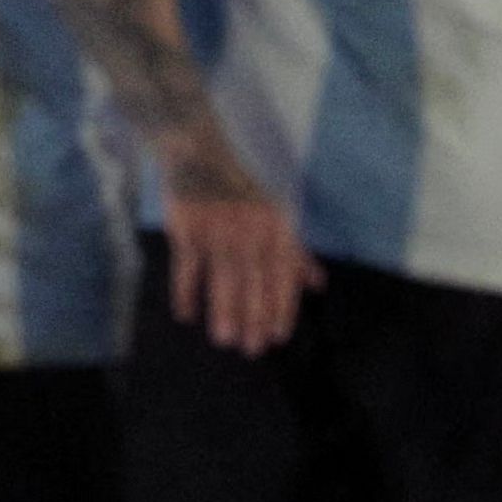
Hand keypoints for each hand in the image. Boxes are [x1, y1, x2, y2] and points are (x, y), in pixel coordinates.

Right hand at [162, 188, 316, 351]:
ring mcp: (217, 230)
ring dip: (224, 311)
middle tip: (251, 349)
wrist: (200, 153)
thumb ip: (295, 251)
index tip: (277, 336)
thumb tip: (316, 284)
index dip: (281, 307)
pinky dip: (185, 292)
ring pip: (223, 278)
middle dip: (254, 317)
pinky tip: (186, 314)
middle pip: (254, 282)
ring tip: (224, 340)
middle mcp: (250, 231)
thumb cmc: (241, 187)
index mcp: (276, 228)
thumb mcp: (278, 214)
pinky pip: (186, 268)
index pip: (282, 275)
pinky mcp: (187, 228)